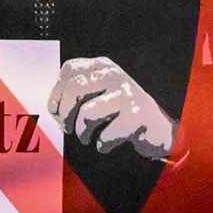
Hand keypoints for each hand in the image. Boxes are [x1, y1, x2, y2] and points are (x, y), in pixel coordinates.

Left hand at [50, 58, 172, 161]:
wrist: (158, 130)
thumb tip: (54, 108)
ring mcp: (127, 94)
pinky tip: (107, 144)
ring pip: (87, 113)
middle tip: (68, 128)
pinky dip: (101, 145)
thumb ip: (76, 93)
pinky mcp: (137, 116)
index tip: (57, 112)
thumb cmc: (120, 114)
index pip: (71, 70)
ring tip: (88, 137)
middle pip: (75, 88)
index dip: (57, 94)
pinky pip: (105, 135)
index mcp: (103, 66)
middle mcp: (115, 75)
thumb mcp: (98, 94)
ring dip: (82, 132)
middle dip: (65, 114)